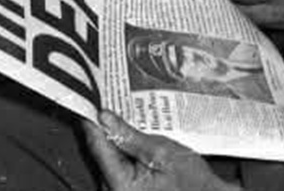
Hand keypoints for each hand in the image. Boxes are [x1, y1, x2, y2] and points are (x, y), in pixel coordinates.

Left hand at [83, 111, 237, 190]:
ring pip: (108, 158)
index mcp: (121, 185)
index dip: (92, 120)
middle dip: (107, 128)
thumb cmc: (193, 183)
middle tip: (114, 104)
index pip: (96, 145)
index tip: (90, 100)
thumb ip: (130, 136)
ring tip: (130, 123)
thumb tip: (105, 118)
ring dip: (116, 140)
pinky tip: (134, 141)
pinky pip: (116, 167)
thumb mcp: (162, 152)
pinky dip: (123, 152)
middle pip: (100, 151)